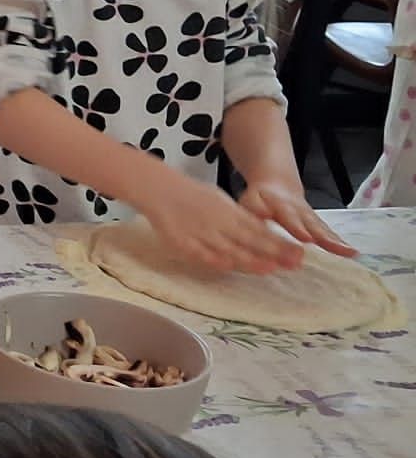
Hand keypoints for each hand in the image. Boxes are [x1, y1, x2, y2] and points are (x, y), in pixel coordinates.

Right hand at [140, 170, 301, 274]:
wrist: (159, 188)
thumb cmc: (191, 195)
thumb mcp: (220, 200)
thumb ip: (239, 217)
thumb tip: (260, 230)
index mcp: (229, 211)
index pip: (259, 229)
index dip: (278, 242)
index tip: (297, 252)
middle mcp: (218, 222)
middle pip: (249, 239)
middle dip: (272, 252)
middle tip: (294, 263)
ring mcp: (200, 232)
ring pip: (227, 247)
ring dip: (249, 259)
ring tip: (269, 269)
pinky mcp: (181, 241)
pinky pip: (198, 251)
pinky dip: (212, 258)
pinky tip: (227, 266)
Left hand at [238, 178, 355, 256]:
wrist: (277, 185)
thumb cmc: (260, 198)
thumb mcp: (251, 202)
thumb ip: (254, 212)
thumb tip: (258, 221)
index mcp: (281, 206)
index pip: (290, 217)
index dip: (297, 227)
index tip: (305, 237)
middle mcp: (300, 212)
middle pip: (313, 225)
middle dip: (325, 238)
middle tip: (337, 248)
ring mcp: (311, 218)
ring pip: (324, 229)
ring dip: (337, 241)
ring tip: (350, 252)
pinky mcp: (317, 224)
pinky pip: (329, 233)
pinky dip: (339, 243)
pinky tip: (352, 253)